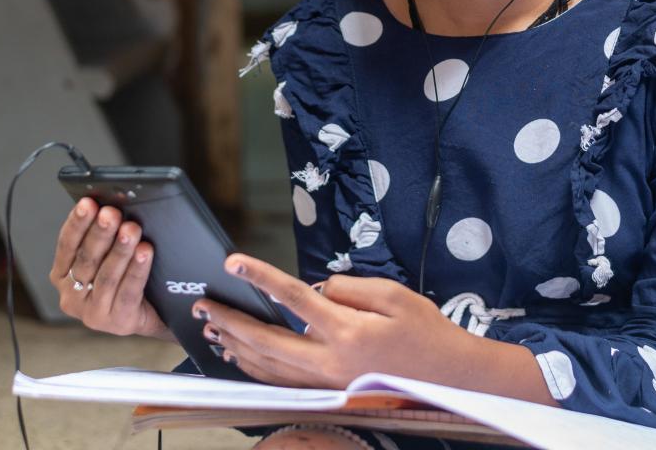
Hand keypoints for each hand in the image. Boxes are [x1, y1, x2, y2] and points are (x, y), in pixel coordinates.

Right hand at [50, 198, 169, 339]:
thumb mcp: (106, 256)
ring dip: (120, 249)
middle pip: (86, 259)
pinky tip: (144, 252)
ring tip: (131, 229)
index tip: (88, 203)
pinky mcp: (117, 322)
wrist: (152, 314)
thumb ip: (102, 237)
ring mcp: (92, 313)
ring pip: (107, 275)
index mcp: (62, 275)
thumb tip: (109, 205)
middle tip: (112, 213)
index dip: (77, 223)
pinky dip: (137, 269)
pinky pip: (128, 291)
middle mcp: (71, 296)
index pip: (66, 245)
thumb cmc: (124, 278)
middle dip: (100, 233)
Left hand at [193, 254, 477, 389]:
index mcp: (348, 331)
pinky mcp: (329, 393)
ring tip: (213, 328)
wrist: (451, 377)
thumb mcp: (395, 295)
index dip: (260, 277)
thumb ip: (350, 288)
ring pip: (268, 368)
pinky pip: (281, 383)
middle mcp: (331, 361)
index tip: (234, 262)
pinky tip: (241, 357)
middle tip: (204, 304)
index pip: (293, 298)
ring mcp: (328, 383)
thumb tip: (317, 290)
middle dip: (231, 321)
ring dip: (236, 346)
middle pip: (267, 341)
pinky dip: (255, 369)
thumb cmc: (427, 332)